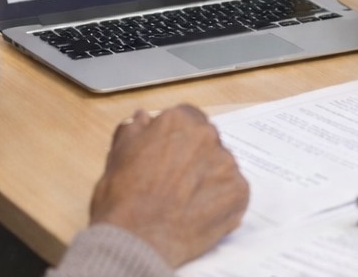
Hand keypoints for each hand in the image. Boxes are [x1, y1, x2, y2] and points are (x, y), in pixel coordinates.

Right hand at [88, 105, 248, 267]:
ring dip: (209, 180)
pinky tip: (200, 215)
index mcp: (178, 120)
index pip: (188, 120)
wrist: (136, 239)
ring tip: (187, 203)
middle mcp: (207, 136)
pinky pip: (234, 193)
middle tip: (178, 184)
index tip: (172, 156)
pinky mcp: (239, 193)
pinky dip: (222, 203)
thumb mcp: (118, 153)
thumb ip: (134, 129)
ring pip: (221, 168)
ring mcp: (226, 165)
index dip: (179, 140)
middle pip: (207, 142)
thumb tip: (143, 118)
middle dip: (195, 159)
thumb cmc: (122, 198)